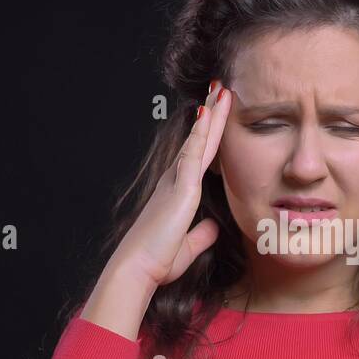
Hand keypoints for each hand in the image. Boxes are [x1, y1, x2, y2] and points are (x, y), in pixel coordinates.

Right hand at [109, 81, 231, 287]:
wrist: (138, 269)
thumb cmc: (157, 261)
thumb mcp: (187, 246)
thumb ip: (201, 235)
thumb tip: (213, 228)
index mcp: (177, 193)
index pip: (199, 156)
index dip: (209, 134)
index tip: (217, 113)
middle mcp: (175, 181)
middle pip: (199, 140)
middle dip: (212, 114)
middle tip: (221, 88)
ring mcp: (178, 182)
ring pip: (199, 140)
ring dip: (211, 114)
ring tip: (221, 89)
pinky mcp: (182, 189)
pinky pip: (194, 153)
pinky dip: (202, 132)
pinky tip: (209, 112)